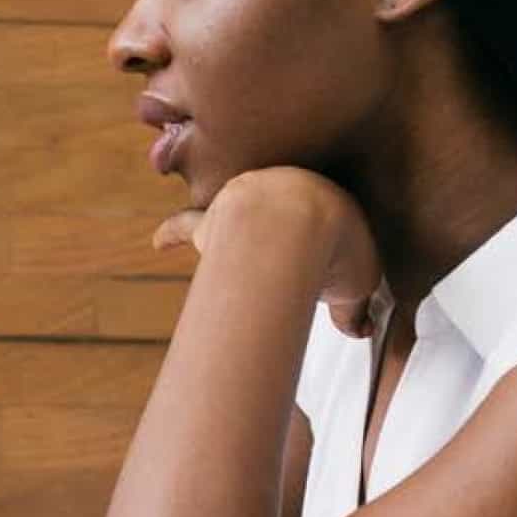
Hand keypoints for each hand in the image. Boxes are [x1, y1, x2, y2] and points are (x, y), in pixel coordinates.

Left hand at [152, 166, 383, 337]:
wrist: (301, 219)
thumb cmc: (337, 245)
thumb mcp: (358, 283)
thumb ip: (353, 307)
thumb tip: (358, 328)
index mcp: (326, 199)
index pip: (327, 218)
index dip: (328, 241)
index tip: (327, 255)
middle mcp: (283, 188)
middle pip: (278, 210)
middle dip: (278, 225)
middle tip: (278, 247)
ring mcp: (245, 200)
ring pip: (234, 214)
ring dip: (231, 230)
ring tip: (228, 253)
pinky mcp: (213, 220)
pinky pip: (186, 223)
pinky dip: (172, 233)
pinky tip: (159, 243)